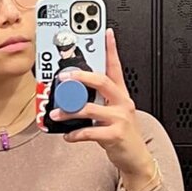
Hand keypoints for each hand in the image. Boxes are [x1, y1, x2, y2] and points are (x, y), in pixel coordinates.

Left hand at [48, 29, 153, 178]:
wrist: (135, 157)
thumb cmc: (121, 134)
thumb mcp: (112, 113)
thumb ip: (97, 101)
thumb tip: (72, 95)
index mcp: (121, 94)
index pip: (116, 67)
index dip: (111, 49)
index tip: (106, 33)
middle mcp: (122, 103)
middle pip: (102, 81)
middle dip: (80, 77)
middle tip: (64, 77)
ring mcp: (120, 118)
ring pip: (90, 108)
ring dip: (69, 111)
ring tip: (56, 114)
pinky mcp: (115, 135)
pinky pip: (90, 132)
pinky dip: (75, 134)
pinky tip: (68, 135)